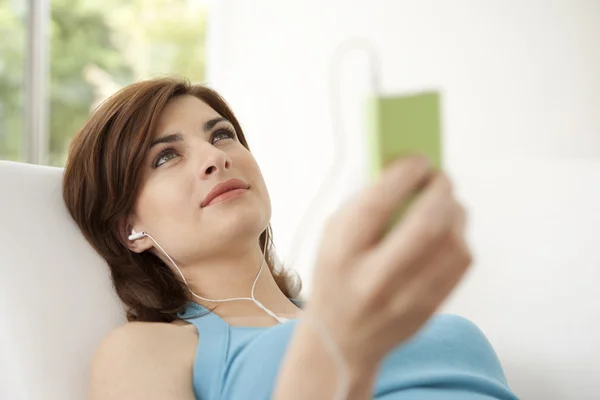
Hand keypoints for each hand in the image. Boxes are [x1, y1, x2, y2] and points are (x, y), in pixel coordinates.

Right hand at [306, 156, 471, 367]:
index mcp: (342, 254)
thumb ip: (365, 204)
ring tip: (445, 201)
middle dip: (440, 190)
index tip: (416, 159)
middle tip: (440, 177)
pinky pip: (461, 261)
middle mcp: (374, 278)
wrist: (342, 338)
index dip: (404, 174)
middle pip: (426, 223)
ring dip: (455, 211)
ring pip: (452, 241)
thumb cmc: (336, 276)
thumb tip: (408, 172)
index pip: (378, 203)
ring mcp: (405, 298)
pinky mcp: (429, 308)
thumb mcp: (333, 237)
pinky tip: (448, 229)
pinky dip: (460, 235)